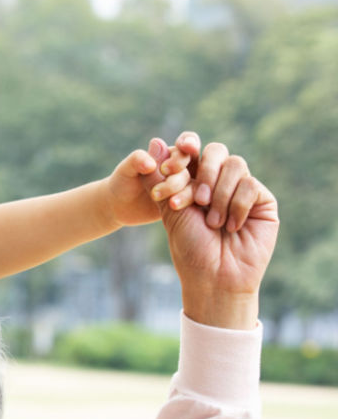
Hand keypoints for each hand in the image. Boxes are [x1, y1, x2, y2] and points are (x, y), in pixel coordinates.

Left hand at [104, 132, 198, 226]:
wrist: (119, 205)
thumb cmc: (123, 181)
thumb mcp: (126, 169)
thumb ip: (138, 159)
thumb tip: (154, 156)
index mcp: (171, 153)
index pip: (188, 142)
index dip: (190, 143)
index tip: (183, 148)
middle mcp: (184, 168)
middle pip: (193, 164)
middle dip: (178, 174)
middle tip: (159, 184)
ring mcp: (187, 185)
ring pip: (196, 184)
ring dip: (184, 192)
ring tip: (167, 202)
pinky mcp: (187, 203)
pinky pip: (194, 201)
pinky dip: (187, 202)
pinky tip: (174, 206)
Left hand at [160, 144, 277, 329]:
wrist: (213, 277)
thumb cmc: (189, 248)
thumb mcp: (171, 211)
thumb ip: (163, 178)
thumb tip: (154, 142)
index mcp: (194, 182)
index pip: (192, 153)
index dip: (183, 152)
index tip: (169, 167)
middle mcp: (219, 182)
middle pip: (216, 151)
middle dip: (203, 171)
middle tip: (195, 200)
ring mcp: (242, 189)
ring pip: (235, 165)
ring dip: (218, 193)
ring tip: (212, 221)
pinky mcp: (263, 200)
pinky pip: (251, 185)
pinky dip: (236, 205)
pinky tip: (231, 226)